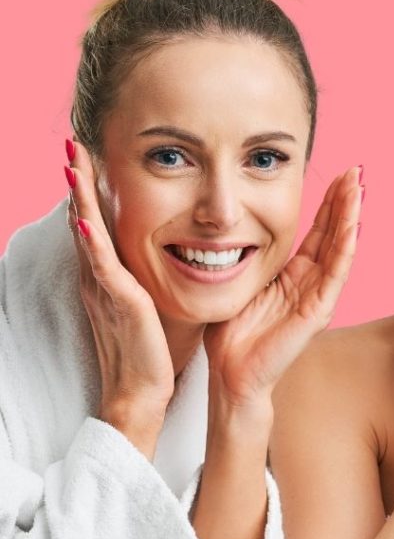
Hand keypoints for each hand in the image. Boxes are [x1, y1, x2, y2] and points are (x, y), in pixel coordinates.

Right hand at [66, 143, 174, 456]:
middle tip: (74, 144)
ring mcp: (106, 289)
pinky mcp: (120, 305)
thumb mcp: (151, 298)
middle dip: (80, 182)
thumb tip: (174, 245)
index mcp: (111, 274)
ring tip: (73, 163)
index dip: (92, 189)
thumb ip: (153, 272)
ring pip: (89, 235)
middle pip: (85, 219)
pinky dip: (94, 243)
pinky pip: (104, 269)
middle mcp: (102, 277)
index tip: (91, 153)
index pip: (98, 221)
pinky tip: (87, 222)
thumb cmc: (152, 348)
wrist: (141, 394)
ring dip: (80, 199)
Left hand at [204, 168, 361, 413]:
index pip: (319, 230)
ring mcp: (318, 296)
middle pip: (334, 233)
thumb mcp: (242, 281)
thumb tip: (236, 223)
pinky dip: (345, 249)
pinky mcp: (317, 312)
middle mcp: (311, 280)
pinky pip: (334, 275)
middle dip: (345, 201)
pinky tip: (353, 227)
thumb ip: (250, 255)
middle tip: (356, 172)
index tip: (341, 174)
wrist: (230, 374)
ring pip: (340, 249)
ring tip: (359, 190)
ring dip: (351, 218)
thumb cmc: (232, 333)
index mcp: (295, 272)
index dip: (330, 202)